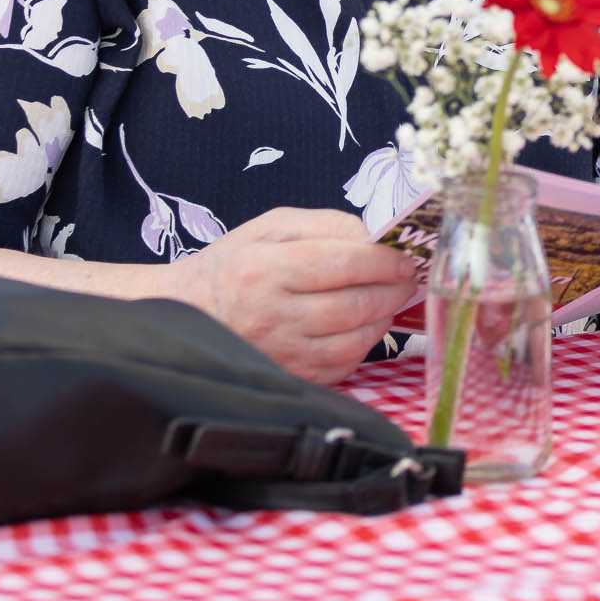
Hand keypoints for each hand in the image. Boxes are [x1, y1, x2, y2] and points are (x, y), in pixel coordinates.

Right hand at [170, 207, 419, 383]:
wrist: (192, 309)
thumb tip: (374, 238)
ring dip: (383, 318)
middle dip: (392, 290)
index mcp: (265, 269)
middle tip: (407, 279)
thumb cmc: (238, 261)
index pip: (340, 264)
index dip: (383, 262)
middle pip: (352, 306)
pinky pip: (340, 366)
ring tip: (388, 300)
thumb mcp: (273, 225)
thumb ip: (326, 224)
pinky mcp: (287, 376)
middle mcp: (271, 315)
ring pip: (352, 341)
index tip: (406, 259)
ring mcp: (279, 352)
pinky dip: (363, 345)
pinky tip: (363, 326)